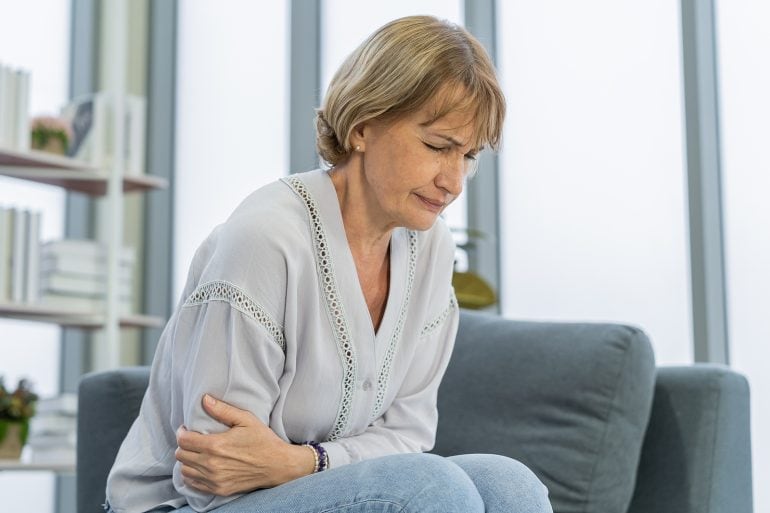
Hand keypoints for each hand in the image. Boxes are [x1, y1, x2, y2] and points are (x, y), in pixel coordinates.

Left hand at [175, 394, 314, 495]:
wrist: (278, 465)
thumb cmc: (263, 440)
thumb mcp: (246, 419)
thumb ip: (223, 410)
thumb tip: (205, 399)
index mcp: (216, 445)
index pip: (184, 440)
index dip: (181, 432)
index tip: (186, 428)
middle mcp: (212, 465)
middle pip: (181, 455)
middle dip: (183, 445)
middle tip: (191, 439)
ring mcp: (215, 479)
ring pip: (184, 470)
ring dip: (186, 460)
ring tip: (195, 452)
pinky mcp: (219, 489)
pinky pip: (193, 484)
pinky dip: (192, 474)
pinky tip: (199, 466)